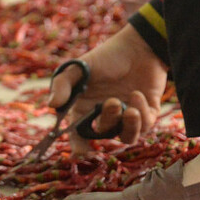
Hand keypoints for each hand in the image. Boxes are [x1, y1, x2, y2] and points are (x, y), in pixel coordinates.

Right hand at [48, 24, 166, 153]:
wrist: (139, 46)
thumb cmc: (106, 56)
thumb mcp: (80, 67)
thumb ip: (63, 84)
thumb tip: (52, 105)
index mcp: (86, 108)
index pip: (80, 135)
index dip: (80, 148)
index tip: (81, 153)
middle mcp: (106, 116)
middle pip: (105, 134)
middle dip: (109, 121)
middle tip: (112, 101)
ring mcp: (127, 115)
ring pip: (127, 136)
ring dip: (129, 125)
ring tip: (130, 109)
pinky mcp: (148, 112)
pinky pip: (146, 125)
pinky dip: (143, 114)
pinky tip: (139, 94)